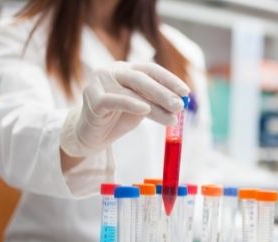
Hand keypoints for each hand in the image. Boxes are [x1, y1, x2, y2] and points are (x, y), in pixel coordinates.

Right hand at [60, 61, 188, 157]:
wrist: (91, 135)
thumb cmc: (118, 118)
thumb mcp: (142, 108)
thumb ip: (156, 103)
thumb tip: (181, 104)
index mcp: (127, 69)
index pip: (151, 69)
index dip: (169, 79)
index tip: (186, 92)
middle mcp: (113, 71)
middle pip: (142, 78)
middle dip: (164, 92)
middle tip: (180, 105)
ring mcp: (100, 82)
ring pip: (132, 91)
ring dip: (155, 105)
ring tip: (172, 118)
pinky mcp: (91, 98)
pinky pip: (113, 100)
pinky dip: (130, 103)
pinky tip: (144, 109)